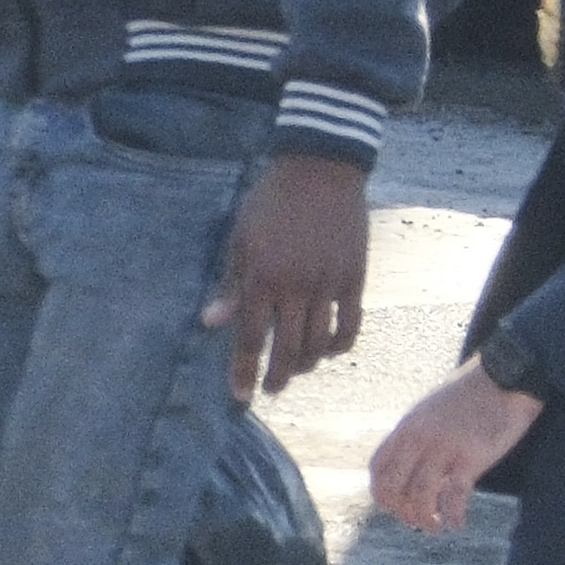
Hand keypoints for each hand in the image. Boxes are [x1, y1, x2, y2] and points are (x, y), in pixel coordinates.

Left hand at [203, 149, 369, 397]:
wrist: (321, 168)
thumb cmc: (272, 201)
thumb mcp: (241, 238)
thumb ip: (230, 284)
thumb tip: (210, 323)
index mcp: (262, 277)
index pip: (251, 338)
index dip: (243, 371)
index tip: (240, 397)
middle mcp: (296, 287)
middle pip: (288, 350)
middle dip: (277, 377)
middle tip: (270, 389)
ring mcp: (328, 284)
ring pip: (320, 344)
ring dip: (307, 365)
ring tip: (298, 368)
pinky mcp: (354, 278)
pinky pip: (350, 325)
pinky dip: (340, 345)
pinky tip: (330, 350)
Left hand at [369, 368, 538, 532]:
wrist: (506, 376)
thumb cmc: (474, 392)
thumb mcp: (433, 408)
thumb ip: (419, 433)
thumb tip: (417, 465)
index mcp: (408, 425)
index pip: (378, 467)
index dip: (381, 492)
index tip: (395, 505)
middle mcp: (420, 437)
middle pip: (392, 487)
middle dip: (400, 511)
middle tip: (416, 519)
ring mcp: (444, 447)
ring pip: (419, 497)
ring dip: (424, 520)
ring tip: (436, 527)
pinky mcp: (470, 457)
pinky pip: (453, 497)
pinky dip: (453, 516)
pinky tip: (458, 523)